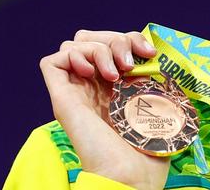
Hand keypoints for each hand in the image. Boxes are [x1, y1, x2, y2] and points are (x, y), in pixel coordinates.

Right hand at [40, 29, 169, 189]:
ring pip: (73, 45)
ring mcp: (77, 91)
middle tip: (130, 64)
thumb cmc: (149, 144)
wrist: (133, 172)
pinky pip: (52, 62)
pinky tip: (93, 73)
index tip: (149, 53)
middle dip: (114, 39)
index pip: (112, 42)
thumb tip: (153, 52)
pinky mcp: (62, 99)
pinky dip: (74, 56)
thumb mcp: (157, 99)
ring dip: (98, 48)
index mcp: (115, 84)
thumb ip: (151, 76)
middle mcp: (93, 85)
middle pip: (90, 37)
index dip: (131, 38)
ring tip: (114, 75)